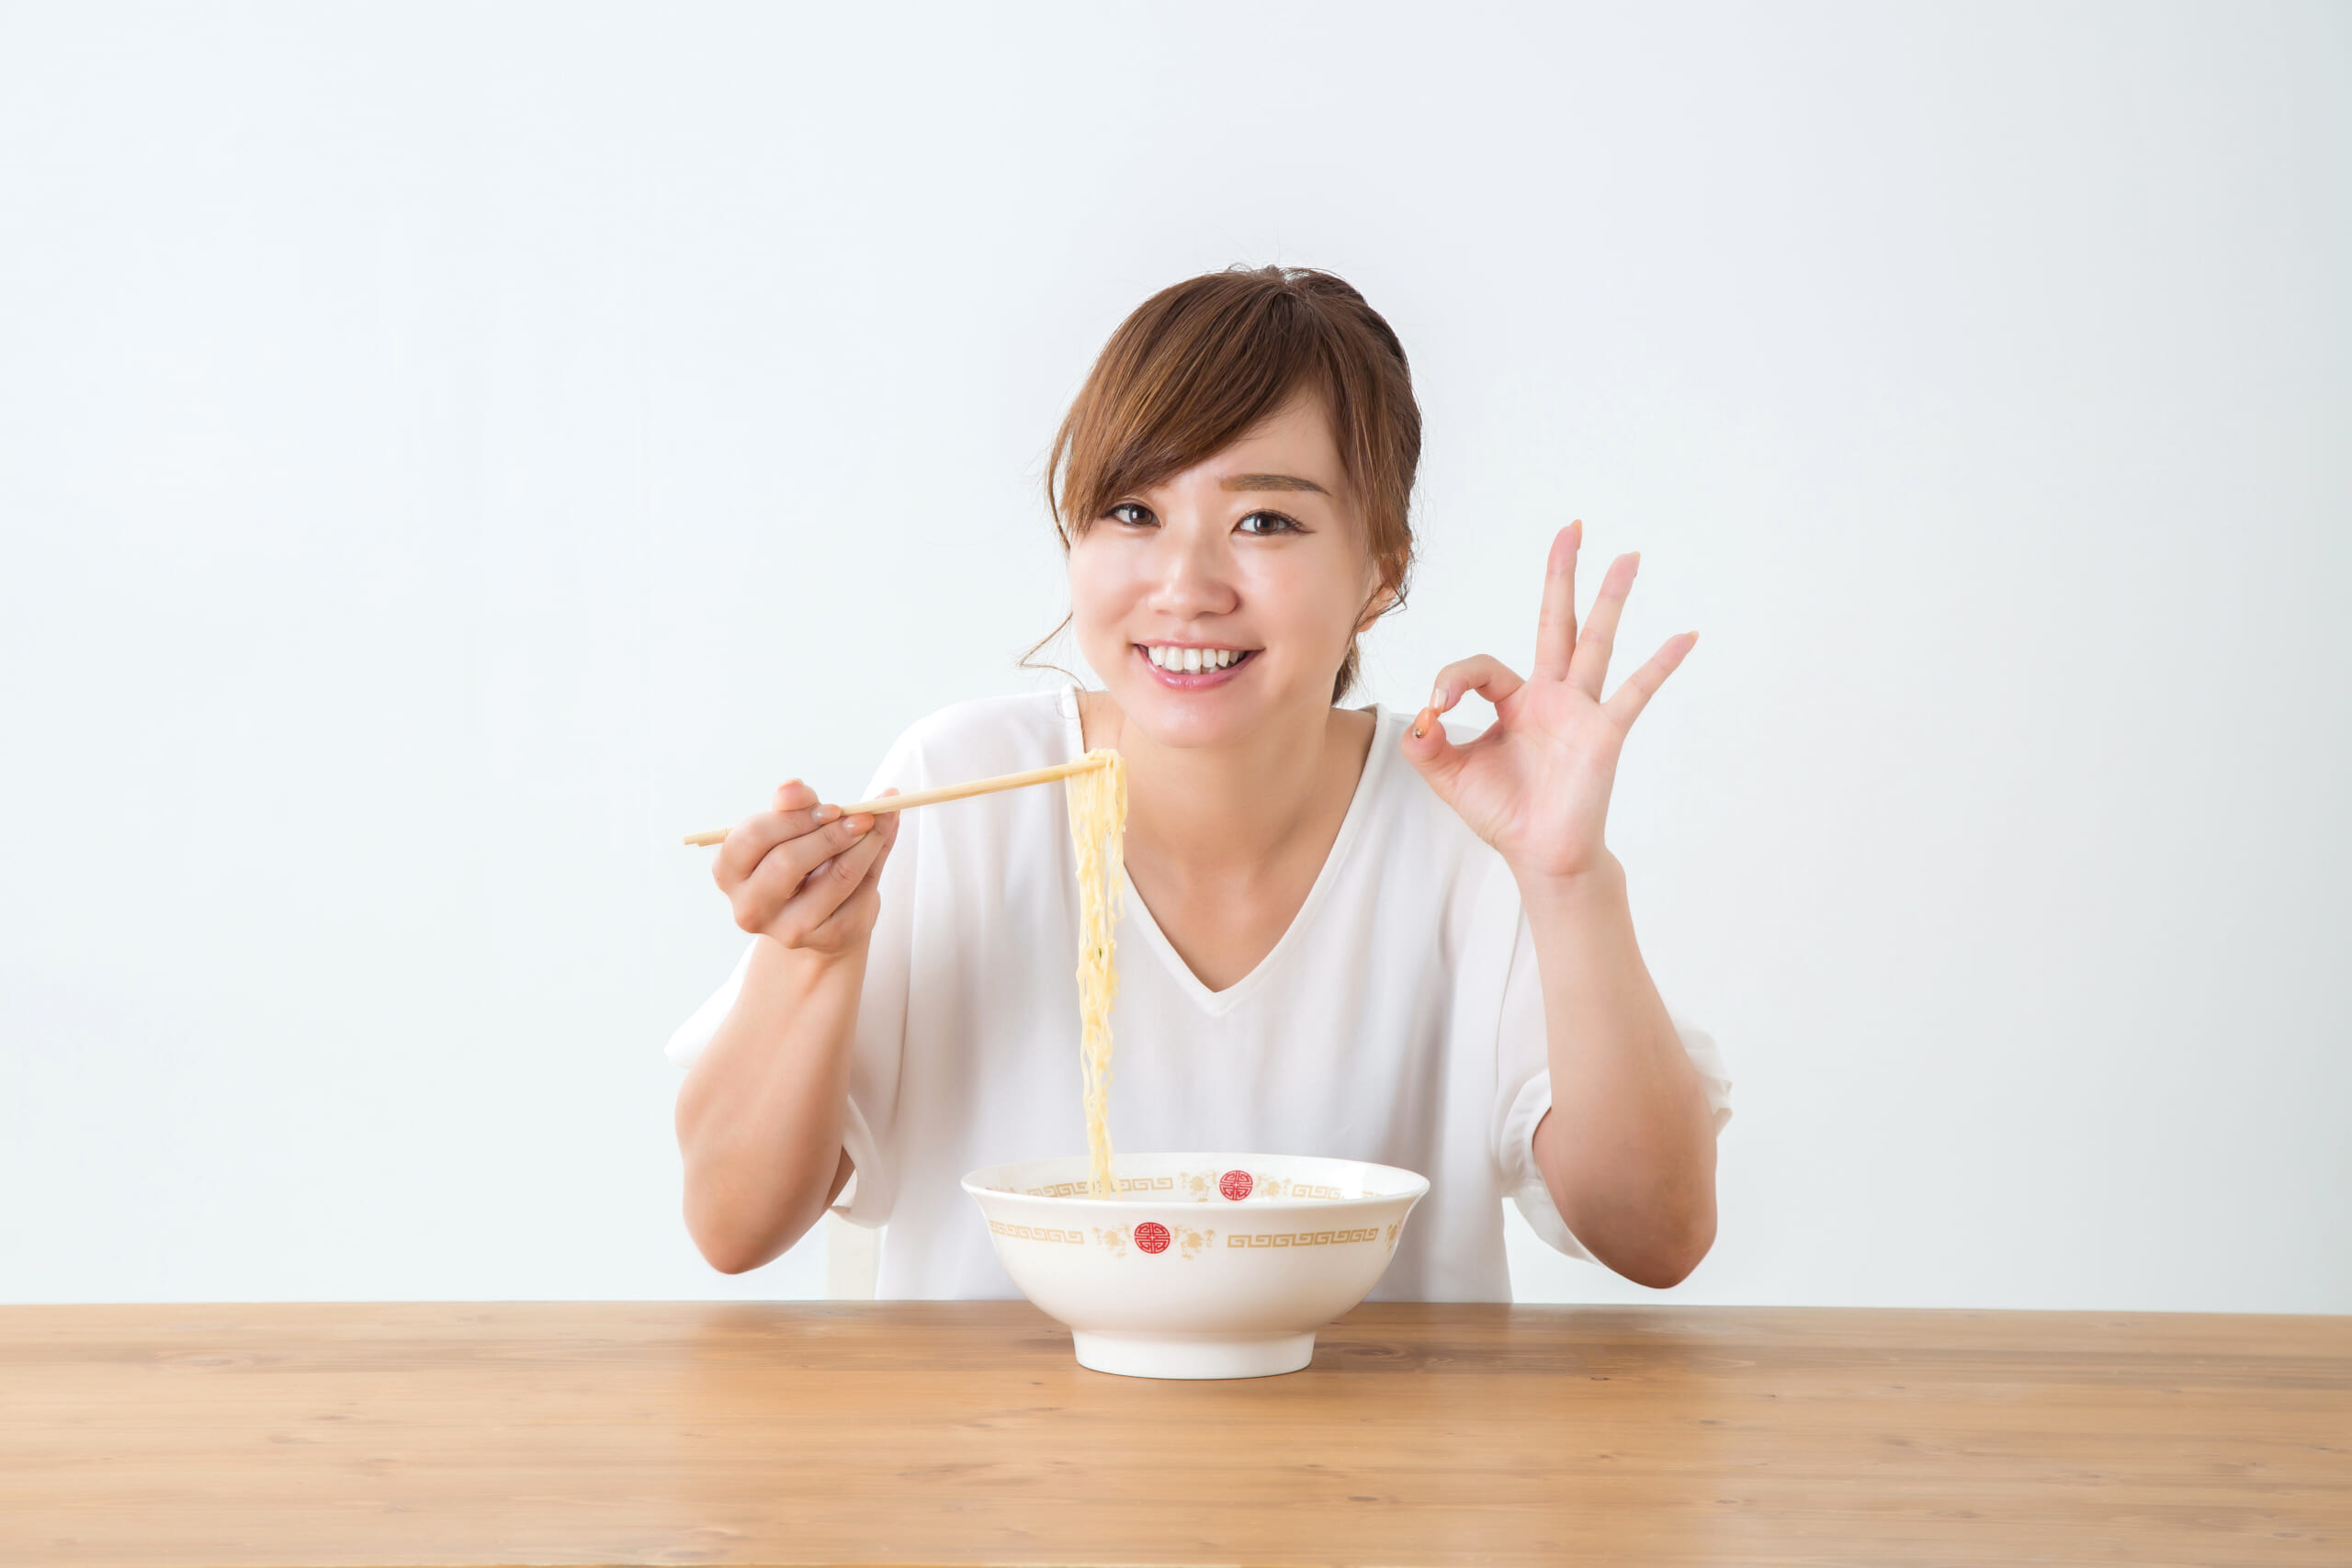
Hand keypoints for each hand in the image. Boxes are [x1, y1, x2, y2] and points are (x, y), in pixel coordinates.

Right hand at [712, 781, 900, 956]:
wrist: (824, 916)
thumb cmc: (802, 864)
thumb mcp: (791, 832)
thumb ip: (792, 809)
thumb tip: (793, 786)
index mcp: (729, 872)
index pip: (754, 836)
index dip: (794, 816)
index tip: (830, 806)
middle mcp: (750, 907)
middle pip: (789, 861)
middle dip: (831, 832)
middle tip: (862, 814)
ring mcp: (787, 929)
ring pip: (836, 877)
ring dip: (866, 842)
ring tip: (879, 821)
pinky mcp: (827, 938)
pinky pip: (860, 892)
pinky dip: (876, 861)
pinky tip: (879, 844)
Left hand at [1403, 521, 1696, 883]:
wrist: (1541, 856)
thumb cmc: (1502, 813)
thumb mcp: (1447, 775)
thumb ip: (1424, 744)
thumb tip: (1419, 714)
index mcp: (1514, 702)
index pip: (1481, 667)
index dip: (1453, 681)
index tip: (1436, 711)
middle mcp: (1551, 696)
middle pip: (1555, 622)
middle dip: (1561, 575)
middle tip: (1572, 528)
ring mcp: (1581, 711)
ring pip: (1596, 642)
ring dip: (1610, 598)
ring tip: (1628, 556)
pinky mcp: (1604, 732)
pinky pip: (1635, 691)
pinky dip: (1661, 664)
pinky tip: (1686, 635)